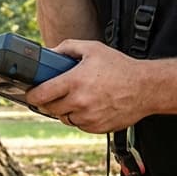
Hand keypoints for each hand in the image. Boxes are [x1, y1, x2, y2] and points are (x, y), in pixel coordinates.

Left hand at [25, 39, 151, 133]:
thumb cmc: (120, 68)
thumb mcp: (93, 49)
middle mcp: (80, 102)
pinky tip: (88, 105)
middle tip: (52, 93)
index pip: (41, 94)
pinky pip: (79, 125)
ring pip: (64, 118)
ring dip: (64, 110)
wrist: (146, 88)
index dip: (32, 95)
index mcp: (75, 82)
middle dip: (48, 101)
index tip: (30, 93)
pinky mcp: (97, 128)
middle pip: (49, 108)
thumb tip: (50, 52)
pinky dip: (79, 117)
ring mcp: (88, 117)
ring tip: (75, 97)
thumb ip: (68, 47)